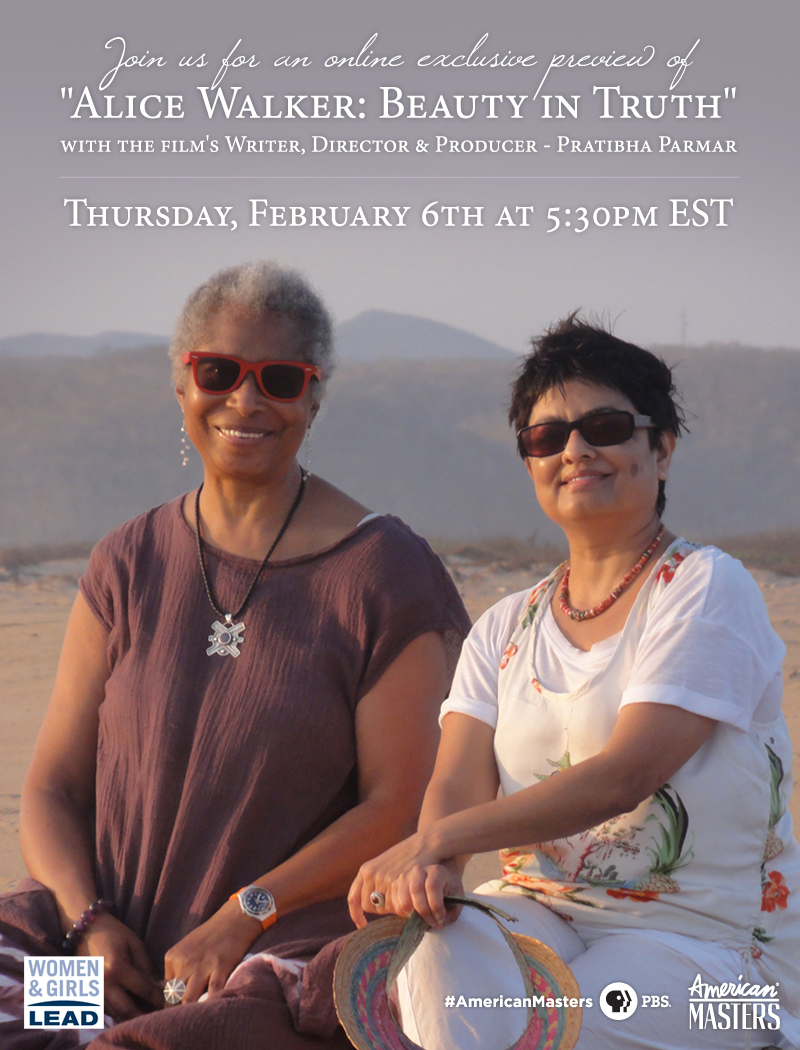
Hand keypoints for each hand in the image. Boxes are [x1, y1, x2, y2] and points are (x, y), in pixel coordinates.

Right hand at [81, 913, 162, 1020]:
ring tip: (146, 1016)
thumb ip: (146, 966)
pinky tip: (130, 1012)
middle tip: (158, 1016)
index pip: (143, 989)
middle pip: (127, 1010)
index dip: (158, 997)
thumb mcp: (134, 944)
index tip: (170, 1001)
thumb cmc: (114, 932)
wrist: (86, 928)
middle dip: (144, 1015)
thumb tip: (158, 985)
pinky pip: (105, 1011)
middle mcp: (104, 984)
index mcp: (117, 968)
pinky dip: (117, 1014)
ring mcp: (93, 992)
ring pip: (115, 1014)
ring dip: (131, 1017)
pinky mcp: (86, 994)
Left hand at [163, 899, 261, 1004]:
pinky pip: (212, 994)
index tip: (182, 1007)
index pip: (167, 990)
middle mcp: (184, 962)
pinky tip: (212, 1007)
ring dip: (193, 1010)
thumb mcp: (187, 948)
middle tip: (188, 1015)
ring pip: (188, 1000)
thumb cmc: (211, 933)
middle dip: (180, 1009)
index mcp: (172, 957)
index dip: (174, 1001)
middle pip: (175, 997)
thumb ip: (179, 969)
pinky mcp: (220, 969)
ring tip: (198, 1014)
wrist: (235, 918)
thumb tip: (175, 995)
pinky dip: (211, 1003)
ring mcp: (202, 966)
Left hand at [348, 831, 463, 929]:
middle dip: (380, 909)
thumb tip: (373, 902)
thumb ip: (376, 880)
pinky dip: (399, 909)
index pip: (354, 898)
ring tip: (404, 903)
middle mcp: (371, 874)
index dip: (356, 914)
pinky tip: (406, 911)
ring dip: (392, 909)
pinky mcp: (397, 881)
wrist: (425, 843)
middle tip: (395, 905)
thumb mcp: (385, 864)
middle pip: (368, 906)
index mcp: (366, 870)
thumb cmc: (407, 855)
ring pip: (382, 907)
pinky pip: (393, 905)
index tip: (361, 925)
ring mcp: (383, 877)